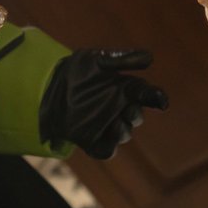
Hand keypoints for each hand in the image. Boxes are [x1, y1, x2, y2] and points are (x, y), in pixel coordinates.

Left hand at [39, 49, 168, 159]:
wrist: (46, 86)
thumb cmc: (75, 70)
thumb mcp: (96, 60)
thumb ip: (121, 59)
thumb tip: (150, 57)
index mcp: (123, 88)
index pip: (146, 94)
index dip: (156, 97)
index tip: (161, 101)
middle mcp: (118, 107)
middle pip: (136, 116)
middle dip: (136, 115)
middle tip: (129, 111)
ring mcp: (105, 124)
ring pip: (124, 133)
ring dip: (124, 131)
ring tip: (117, 125)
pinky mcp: (91, 139)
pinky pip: (106, 150)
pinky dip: (109, 148)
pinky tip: (107, 139)